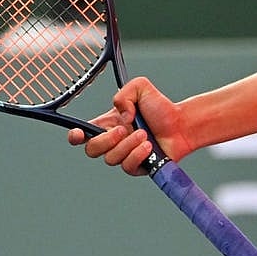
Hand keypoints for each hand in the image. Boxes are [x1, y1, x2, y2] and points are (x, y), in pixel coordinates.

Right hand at [67, 77, 191, 175]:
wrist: (181, 124)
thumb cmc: (161, 108)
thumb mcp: (140, 88)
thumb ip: (124, 94)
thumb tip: (119, 117)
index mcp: (108, 124)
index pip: (82, 134)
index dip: (75, 136)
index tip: (78, 134)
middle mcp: (113, 142)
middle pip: (92, 150)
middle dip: (105, 140)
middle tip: (124, 129)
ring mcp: (124, 156)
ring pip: (111, 158)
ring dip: (128, 144)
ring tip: (144, 134)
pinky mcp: (136, 167)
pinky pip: (127, 167)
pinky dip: (137, 155)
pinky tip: (148, 146)